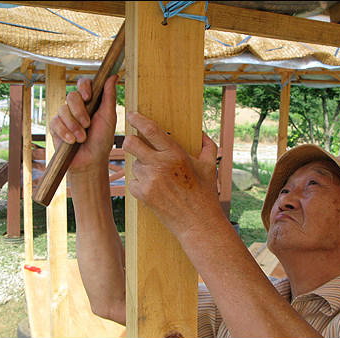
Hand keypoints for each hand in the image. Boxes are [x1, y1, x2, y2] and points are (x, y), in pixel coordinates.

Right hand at [49, 75, 118, 174]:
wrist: (90, 161)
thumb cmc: (102, 140)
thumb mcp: (108, 117)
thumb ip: (109, 96)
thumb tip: (113, 76)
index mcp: (90, 102)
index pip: (83, 84)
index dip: (84, 87)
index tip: (88, 96)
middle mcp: (76, 107)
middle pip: (71, 96)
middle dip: (80, 111)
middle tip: (87, 124)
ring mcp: (65, 116)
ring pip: (63, 110)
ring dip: (74, 126)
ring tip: (82, 138)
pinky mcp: (55, 127)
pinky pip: (55, 122)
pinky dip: (65, 132)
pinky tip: (71, 141)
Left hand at [123, 111, 223, 238]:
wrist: (198, 222)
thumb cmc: (205, 193)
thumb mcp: (209, 165)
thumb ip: (207, 145)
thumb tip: (201, 132)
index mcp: (175, 154)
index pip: (151, 130)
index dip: (137, 120)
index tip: (131, 114)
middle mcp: (160, 165)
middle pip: (130, 144)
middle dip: (130, 141)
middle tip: (135, 144)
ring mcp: (149, 180)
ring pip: (134, 164)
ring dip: (142, 167)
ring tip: (158, 177)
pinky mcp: (143, 194)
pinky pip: (133, 182)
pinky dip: (140, 184)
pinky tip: (154, 189)